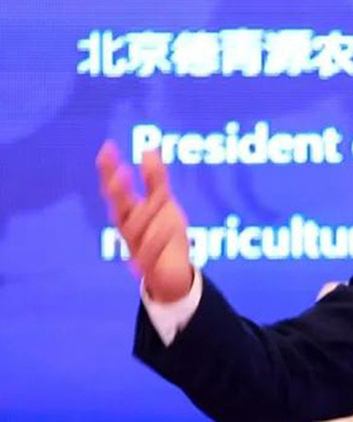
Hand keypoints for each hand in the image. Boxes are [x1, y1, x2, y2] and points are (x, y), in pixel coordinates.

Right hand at [96, 141, 192, 302]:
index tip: (108, 147)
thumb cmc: (165, 235)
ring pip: (134, 230)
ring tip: (159, 195)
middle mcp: (128, 229)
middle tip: (119, 170)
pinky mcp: (149, 266)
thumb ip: (155, 179)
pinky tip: (169, 227)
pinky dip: (158, 241)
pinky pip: (150, 254)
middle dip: (116, 190)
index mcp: (129, 212)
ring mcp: (137, 248)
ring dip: (144, 211)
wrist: (174, 274)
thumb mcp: (163, 203)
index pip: (114, 188)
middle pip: (117, 208)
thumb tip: (148, 149)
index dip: (109, 170)